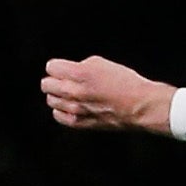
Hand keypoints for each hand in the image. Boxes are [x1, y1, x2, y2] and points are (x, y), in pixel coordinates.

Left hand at [41, 56, 175, 133]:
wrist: (139, 106)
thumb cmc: (126, 83)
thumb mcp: (102, 63)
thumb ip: (81, 66)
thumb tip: (72, 71)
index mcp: (79, 73)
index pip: (51, 67)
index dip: (57, 66)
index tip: (63, 68)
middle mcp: (74, 92)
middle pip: (46, 84)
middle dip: (54, 80)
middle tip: (63, 80)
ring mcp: (75, 109)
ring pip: (51, 100)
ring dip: (57, 95)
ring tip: (69, 94)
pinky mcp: (80, 123)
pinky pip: (58, 116)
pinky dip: (61, 110)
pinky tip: (70, 107)